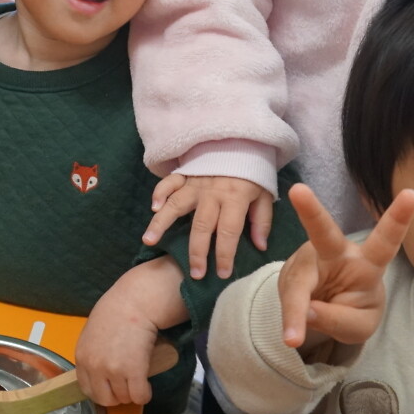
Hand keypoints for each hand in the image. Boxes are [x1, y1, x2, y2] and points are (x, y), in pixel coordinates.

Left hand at [77, 276, 165, 406]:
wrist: (135, 302)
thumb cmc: (116, 311)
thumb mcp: (92, 333)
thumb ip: (92, 353)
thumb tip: (98, 371)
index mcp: (82, 357)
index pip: (87, 389)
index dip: (101, 391)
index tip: (111, 387)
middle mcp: (94, 366)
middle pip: (104, 399)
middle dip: (117, 396)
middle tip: (126, 385)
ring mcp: (113, 370)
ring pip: (124, 398)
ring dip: (132, 393)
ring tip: (137, 379)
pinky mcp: (134, 371)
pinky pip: (140, 396)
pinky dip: (145, 394)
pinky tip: (147, 384)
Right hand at [144, 174, 274, 279]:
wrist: (241, 140)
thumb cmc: (253, 172)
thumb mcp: (264, 195)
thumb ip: (261, 221)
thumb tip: (259, 247)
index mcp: (235, 198)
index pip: (229, 231)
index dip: (225, 254)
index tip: (222, 273)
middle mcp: (212, 192)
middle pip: (201, 225)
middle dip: (197, 252)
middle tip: (195, 273)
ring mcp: (196, 183)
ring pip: (176, 205)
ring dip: (162, 223)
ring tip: (149, 241)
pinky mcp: (185, 174)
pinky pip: (169, 183)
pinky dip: (159, 193)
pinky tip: (153, 208)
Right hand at [276, 183, 413, 351]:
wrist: (324, 313)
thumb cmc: (353, 311)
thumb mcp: (358, 328)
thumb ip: (339, 320)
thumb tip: (307, 310)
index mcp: (367, 263)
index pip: (385, 242)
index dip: (398, 219)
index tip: (412, 195)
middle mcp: (335, 253)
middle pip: (323, 232)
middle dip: (310, 211)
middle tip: (298, 191)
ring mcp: (307, 260)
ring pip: (298, 284)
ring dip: (295, 311)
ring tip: (293, 338)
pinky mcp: (289, 273)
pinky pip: (287, 298)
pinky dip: (290, 319)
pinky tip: (293, 334)